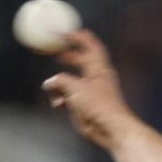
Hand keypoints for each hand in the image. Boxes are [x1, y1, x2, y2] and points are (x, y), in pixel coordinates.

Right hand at [41, 29, 132, 149]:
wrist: (111, 130)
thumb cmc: (98, 106)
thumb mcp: (75, 88)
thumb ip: (60, 81)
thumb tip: (50, 82)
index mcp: (99, 69)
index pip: (90, 45)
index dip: (77, 36)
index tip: (61, 31)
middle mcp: (96, 78)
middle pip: (82, 61)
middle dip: (68, 56)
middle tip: (54, 52)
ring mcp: (91, 92)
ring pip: (73, 81)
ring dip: (60, 83)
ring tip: (52, 86)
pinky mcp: (86, 106)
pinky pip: (70, 98)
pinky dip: (61, 99)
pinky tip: (58, 104)